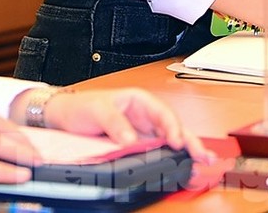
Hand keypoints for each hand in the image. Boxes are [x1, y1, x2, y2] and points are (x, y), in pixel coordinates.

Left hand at [40, 89, 211, 162]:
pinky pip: (158, 152)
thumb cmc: (81, 106)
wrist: (64, 118)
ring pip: (170, 141)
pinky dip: (172, 159)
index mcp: (140, 101)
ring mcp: (143, 133)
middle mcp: (145, 117)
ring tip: (202, 162)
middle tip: (203, 154)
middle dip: (190, 140)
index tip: (177, 140)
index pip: (162, 113)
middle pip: (173, 128)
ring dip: (186, 150)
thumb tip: (130, 139)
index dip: (172, 126)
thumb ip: (115, 122)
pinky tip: (182, 167)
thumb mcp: (97, 109)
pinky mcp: (138, 147)